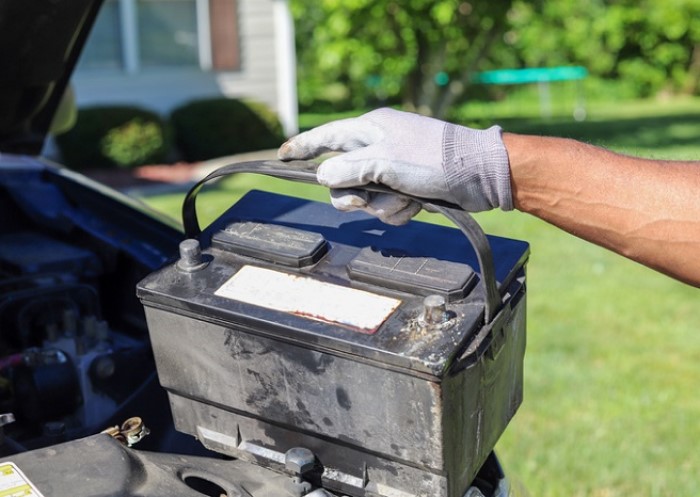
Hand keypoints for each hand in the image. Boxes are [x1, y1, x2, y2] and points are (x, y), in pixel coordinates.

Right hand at [278, 108, 511, 223]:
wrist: (480, 175)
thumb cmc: (433, 160)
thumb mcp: (385, 162)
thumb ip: (348, 169)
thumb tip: (323, 177)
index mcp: (370, 129)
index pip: (325, 137)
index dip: (302, 148)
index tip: (281, 156)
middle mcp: (378, 146)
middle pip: (342, 178)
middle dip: (353, 195)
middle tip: (363, 200)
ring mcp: (393, 168)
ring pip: (366, 197)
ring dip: (383, 205)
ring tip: (406, 198)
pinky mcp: (408, 187)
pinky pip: (387, 206)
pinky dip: (399, 210)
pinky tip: (416, 206)